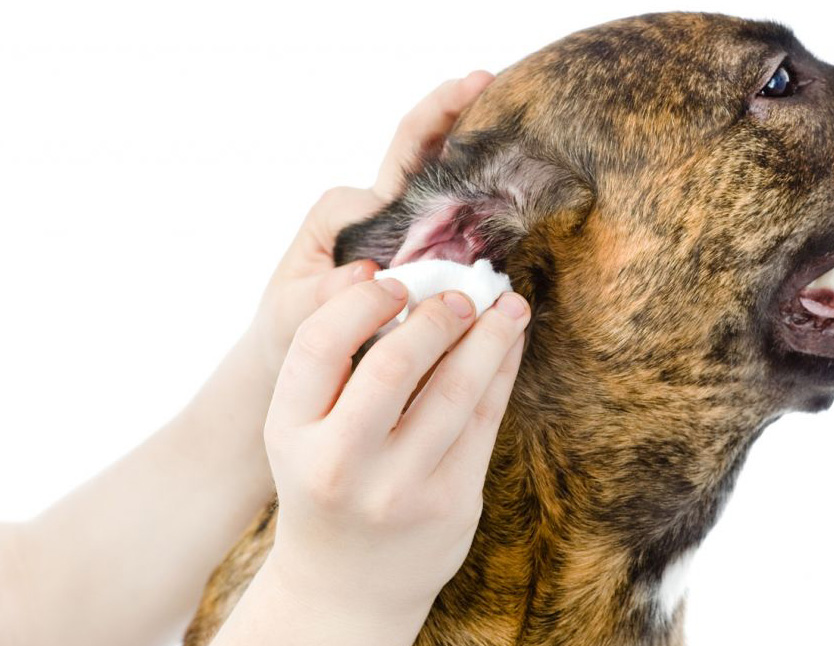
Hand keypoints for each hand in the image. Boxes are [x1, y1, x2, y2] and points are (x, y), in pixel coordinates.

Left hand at [246, 70, 495, 375]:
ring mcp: (409, 234)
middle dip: (450, 110)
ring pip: (448, 184)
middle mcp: (381, 212)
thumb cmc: (292, 330)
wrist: (304, 361)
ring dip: (481, 155)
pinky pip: (463, 231)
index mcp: (348, 212)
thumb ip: (324, 295)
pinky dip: (489, 210)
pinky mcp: (430, 261)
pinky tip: (521, 196)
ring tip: (522, 135)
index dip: (421, 148)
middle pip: (420, 149)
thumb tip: (368, 273)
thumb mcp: (295, 314)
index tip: (461, 112)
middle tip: (483, 78)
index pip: (388, 172)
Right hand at [262, 276, 530, 617]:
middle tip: (461, 294)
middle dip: (436, 317)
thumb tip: (411, 289)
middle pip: (394, 365)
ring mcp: (399, 489)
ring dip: (489, 337)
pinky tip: (510, 345)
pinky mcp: (451, 504)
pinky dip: (501, 374)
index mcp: (290, 436)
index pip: (319, 345)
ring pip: (454, 390)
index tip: (395, 283)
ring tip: (508, 305)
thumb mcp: (303, 437)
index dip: (362, 302)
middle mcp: (340, 464)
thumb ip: (338, 374)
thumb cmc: (326, 488)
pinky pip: (484, 422)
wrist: (346, 590)